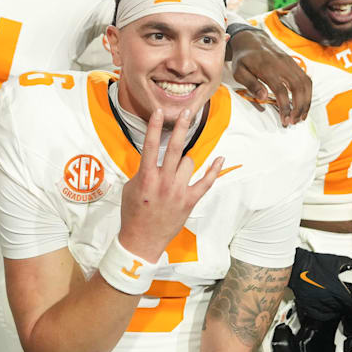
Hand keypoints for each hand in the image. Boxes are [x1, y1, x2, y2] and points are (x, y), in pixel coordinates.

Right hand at [118, 109, 223, 261]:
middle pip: (175, 148)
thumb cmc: (133, 212)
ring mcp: (178, 191)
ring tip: (175, 173)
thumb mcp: (131, 188)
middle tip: (187, 111)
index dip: (155, 127)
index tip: (159, 111)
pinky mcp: (190, 201)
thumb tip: (154, 159)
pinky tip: (221, 158)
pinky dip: (214, 171)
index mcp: (146, 177)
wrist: (142, 240)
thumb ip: (143, 171)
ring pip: (189, 162)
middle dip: (181, 127)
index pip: (150, 146)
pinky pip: (206, 182)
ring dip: (184, 161)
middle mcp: (163, 182)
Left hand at [230, 29, 310, 125]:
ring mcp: (290, 63)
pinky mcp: (294, 63)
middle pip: (298, 87)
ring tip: (301, 117)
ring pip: (305, 83)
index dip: (285, 107)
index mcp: (267, 67)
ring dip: (306, 102)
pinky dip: (308, 93)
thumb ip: (251, 84)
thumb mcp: (239, 71)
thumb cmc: (243, 59)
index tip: (285, 120)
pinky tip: (303, 105)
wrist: (252, 39)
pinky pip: (306, 79)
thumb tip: (264, 97)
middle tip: (294, 122)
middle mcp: (282, 64)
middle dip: (299, 107)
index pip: (281, 90)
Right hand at [287, 248, 351, 322]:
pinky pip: (321, 316)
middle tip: (347, 301)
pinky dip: (326, 314)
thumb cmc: (313, 263)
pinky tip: (328, 308)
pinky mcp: (308, 307)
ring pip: (332, 314)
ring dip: (337, 310)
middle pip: (342, 309)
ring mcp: (317, 304)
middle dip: (346, 305)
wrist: (297, 266)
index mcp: (335, 289)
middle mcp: (326, 298)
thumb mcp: (336, 261)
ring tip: (337, 303)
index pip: (351, 303)